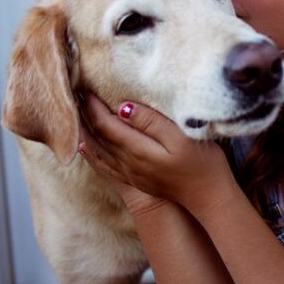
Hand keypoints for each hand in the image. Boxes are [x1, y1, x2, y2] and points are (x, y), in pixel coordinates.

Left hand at [80, 93, 238, 216]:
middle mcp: (127, 164)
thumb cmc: (202, 164)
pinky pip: (104, 166)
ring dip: (84, 131)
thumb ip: (152, 122)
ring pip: (97, 151)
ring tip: (75, 113)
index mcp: (137, 150)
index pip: (105, 123)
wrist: (209, 198)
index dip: (93, 105)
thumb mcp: (182, 138)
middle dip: (85, 114)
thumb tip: (122, 107)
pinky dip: (91, 154)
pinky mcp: (136, 181)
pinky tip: (85, 147)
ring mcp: (130, 174)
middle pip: (97, 136)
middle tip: (74, 93)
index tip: (86, 86)